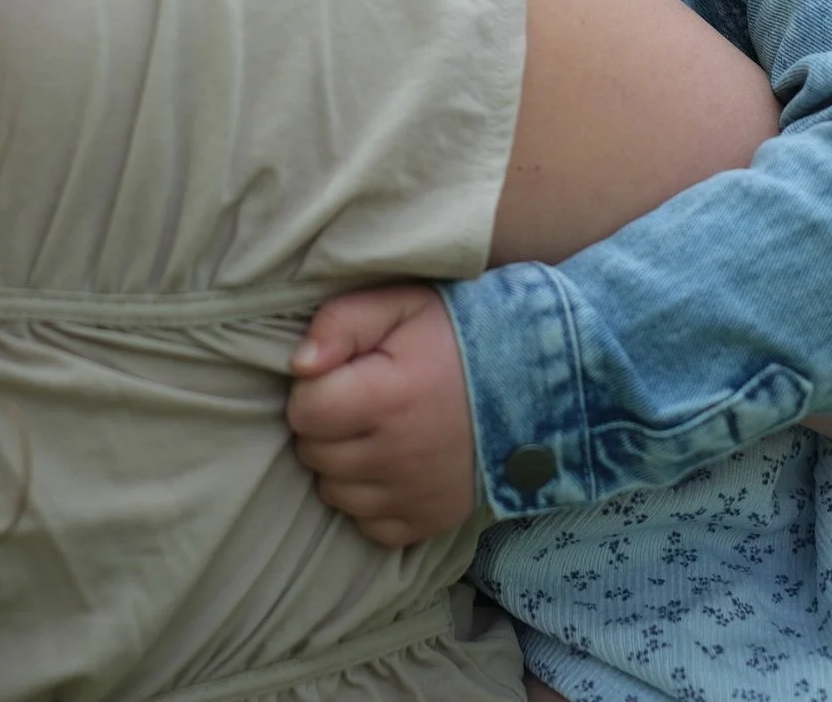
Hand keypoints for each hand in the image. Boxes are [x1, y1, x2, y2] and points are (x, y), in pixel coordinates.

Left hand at [287, 284, 477, 545]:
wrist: (533, 381)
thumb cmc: (457, 335)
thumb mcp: (402, 304)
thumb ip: (343, 321)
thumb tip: (299, 365)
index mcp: (386, 397)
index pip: (304, 412)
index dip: (314, 390)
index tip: (343, 375)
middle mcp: (397, 456)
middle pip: (314, 455)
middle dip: (326, 426)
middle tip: (360, 401)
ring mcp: (414, 495)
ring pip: (335, 493)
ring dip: (344, 464)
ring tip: (376, 431)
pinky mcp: (430, 521)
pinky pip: (369, 526)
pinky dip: (371, 500)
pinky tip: (392, 466)